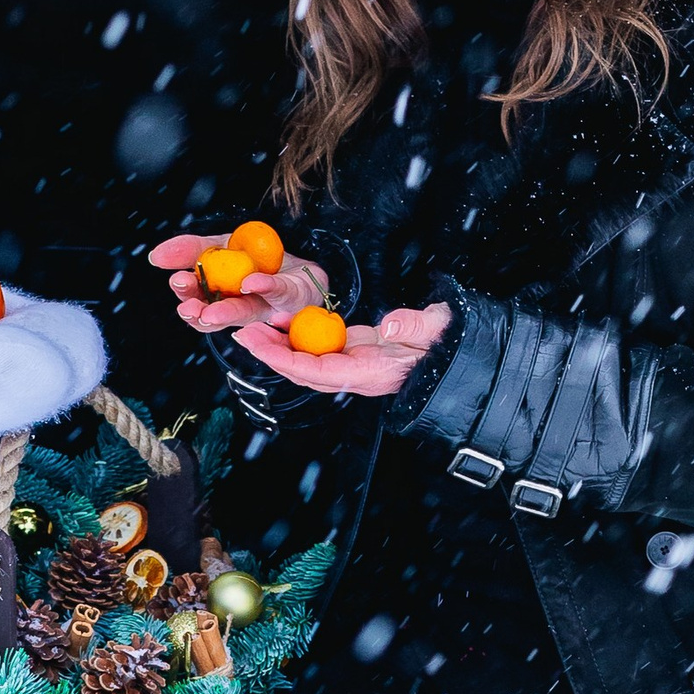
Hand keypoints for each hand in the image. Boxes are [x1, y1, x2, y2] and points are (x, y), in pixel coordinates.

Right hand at [149, 233, 333, 337]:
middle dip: (198, 311)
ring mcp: (264, 305)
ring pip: (241, 313)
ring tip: (210, 314)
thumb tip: (155, 256)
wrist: (304, 271)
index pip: (195, 297)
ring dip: (224, 313)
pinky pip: (276, 290)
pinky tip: (250, 283)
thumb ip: (190, 250)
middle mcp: (239, 305)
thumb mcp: (220, 245)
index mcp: (219, 293)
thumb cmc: (259, 261)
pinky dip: (263, 286)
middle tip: (188, 305)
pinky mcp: (289, 296)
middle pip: (213, 314)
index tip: (176, 281)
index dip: (185, 292)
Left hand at [228, 299, 452, 400]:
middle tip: (243, 333)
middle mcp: (356, 375)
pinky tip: (280, 319)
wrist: (450, 350)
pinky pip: (317, 348)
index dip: (290, 361)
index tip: (263, 348)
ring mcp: (352, 364)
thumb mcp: (436, 329)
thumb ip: (413, 326)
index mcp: (372, 373)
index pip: (322, 372)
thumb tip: (388, 326)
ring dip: (277, 346)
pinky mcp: (351, 352)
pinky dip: (296, 335)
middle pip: (304, 371)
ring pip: (305, 361)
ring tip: (251, 326)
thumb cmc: (445, 343)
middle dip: (271, 355)